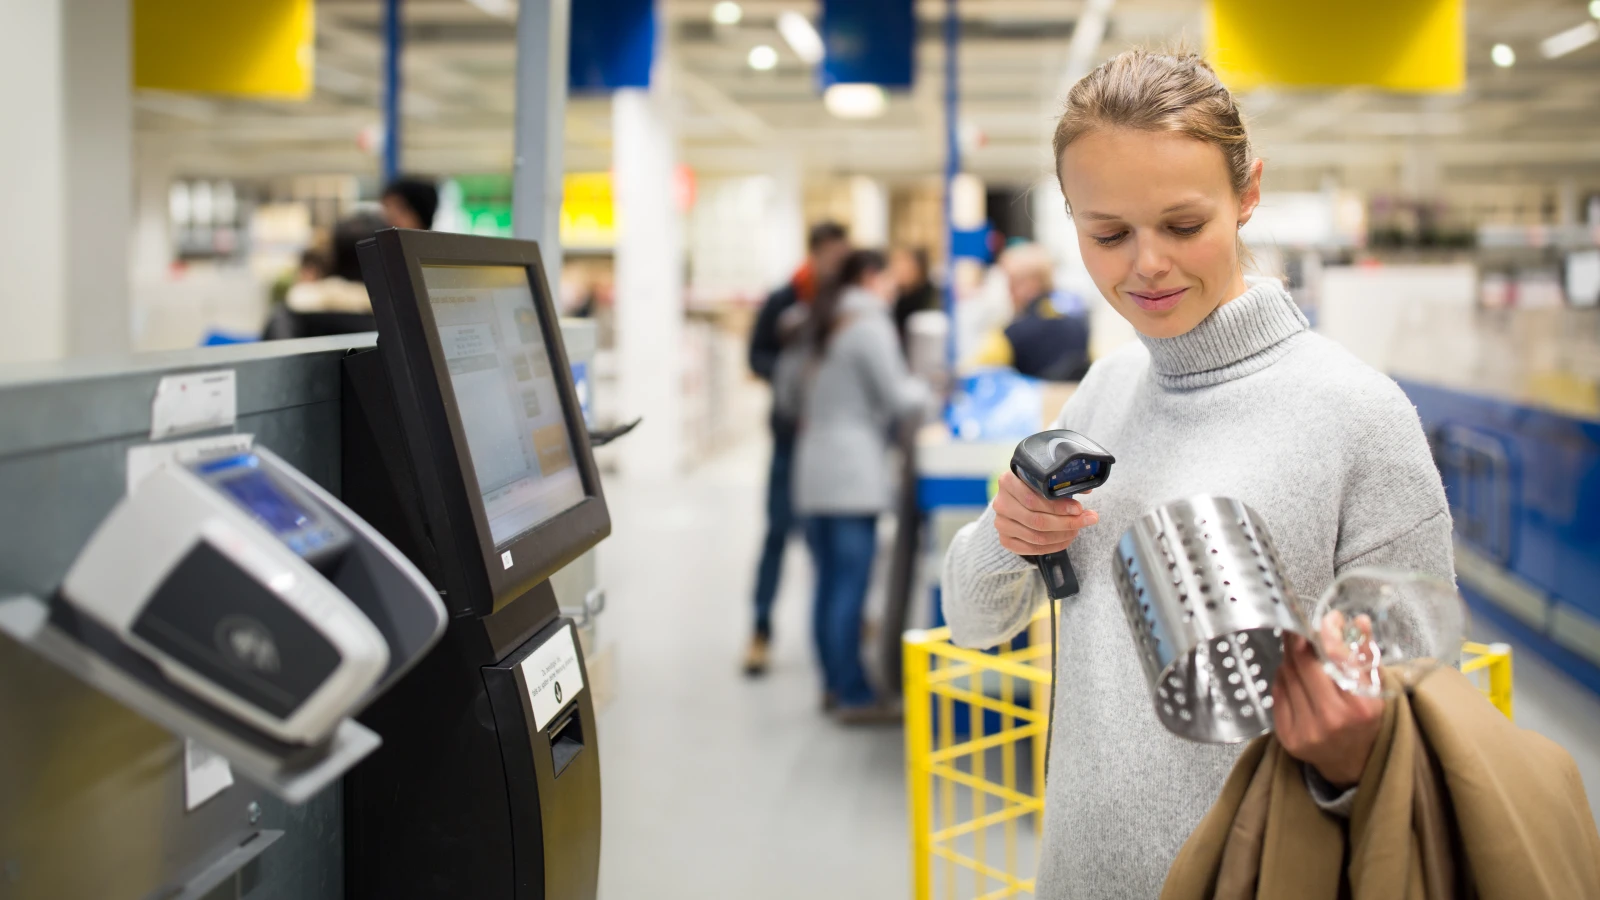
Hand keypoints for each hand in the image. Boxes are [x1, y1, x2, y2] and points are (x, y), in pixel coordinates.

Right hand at [992, 471, 1098, 555]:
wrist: (1016, 502)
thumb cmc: (1033, 488)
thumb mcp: (1044, 480)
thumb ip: (1062, 484)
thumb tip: (1087, 489)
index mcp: (1007, 481)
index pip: (1033, 499)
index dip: (1058, 507)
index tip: (1079, 509)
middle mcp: (1000, 503)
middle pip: (1036, 520)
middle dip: (1066, 522)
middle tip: (1085, 520)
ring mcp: (1001, 523)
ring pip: (1036, 536)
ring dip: (1062, 535)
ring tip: (1077, 529)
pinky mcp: (1005, 540)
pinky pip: (1032, 549)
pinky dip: (1053, 546)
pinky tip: (1066, 539)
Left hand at [1271, 618, 1384, 788]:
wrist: (1352, 762)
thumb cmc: (1365, 719)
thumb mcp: (1376, 689)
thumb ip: (1366, 654)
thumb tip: (1358, 621)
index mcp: (1359, 708)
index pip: (1334, 660)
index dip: (1327, 634)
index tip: (1327, 620)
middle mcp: (1331, 720)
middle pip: (1303, 664)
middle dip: (1300, 640)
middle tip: (1301, 628)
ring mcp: (1305, 729)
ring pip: (1287, 675)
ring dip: (1291, 657)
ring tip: (1301, 653)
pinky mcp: (1286, 735)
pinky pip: (1277, 692)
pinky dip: (1284, 677)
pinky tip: (1294, 676)